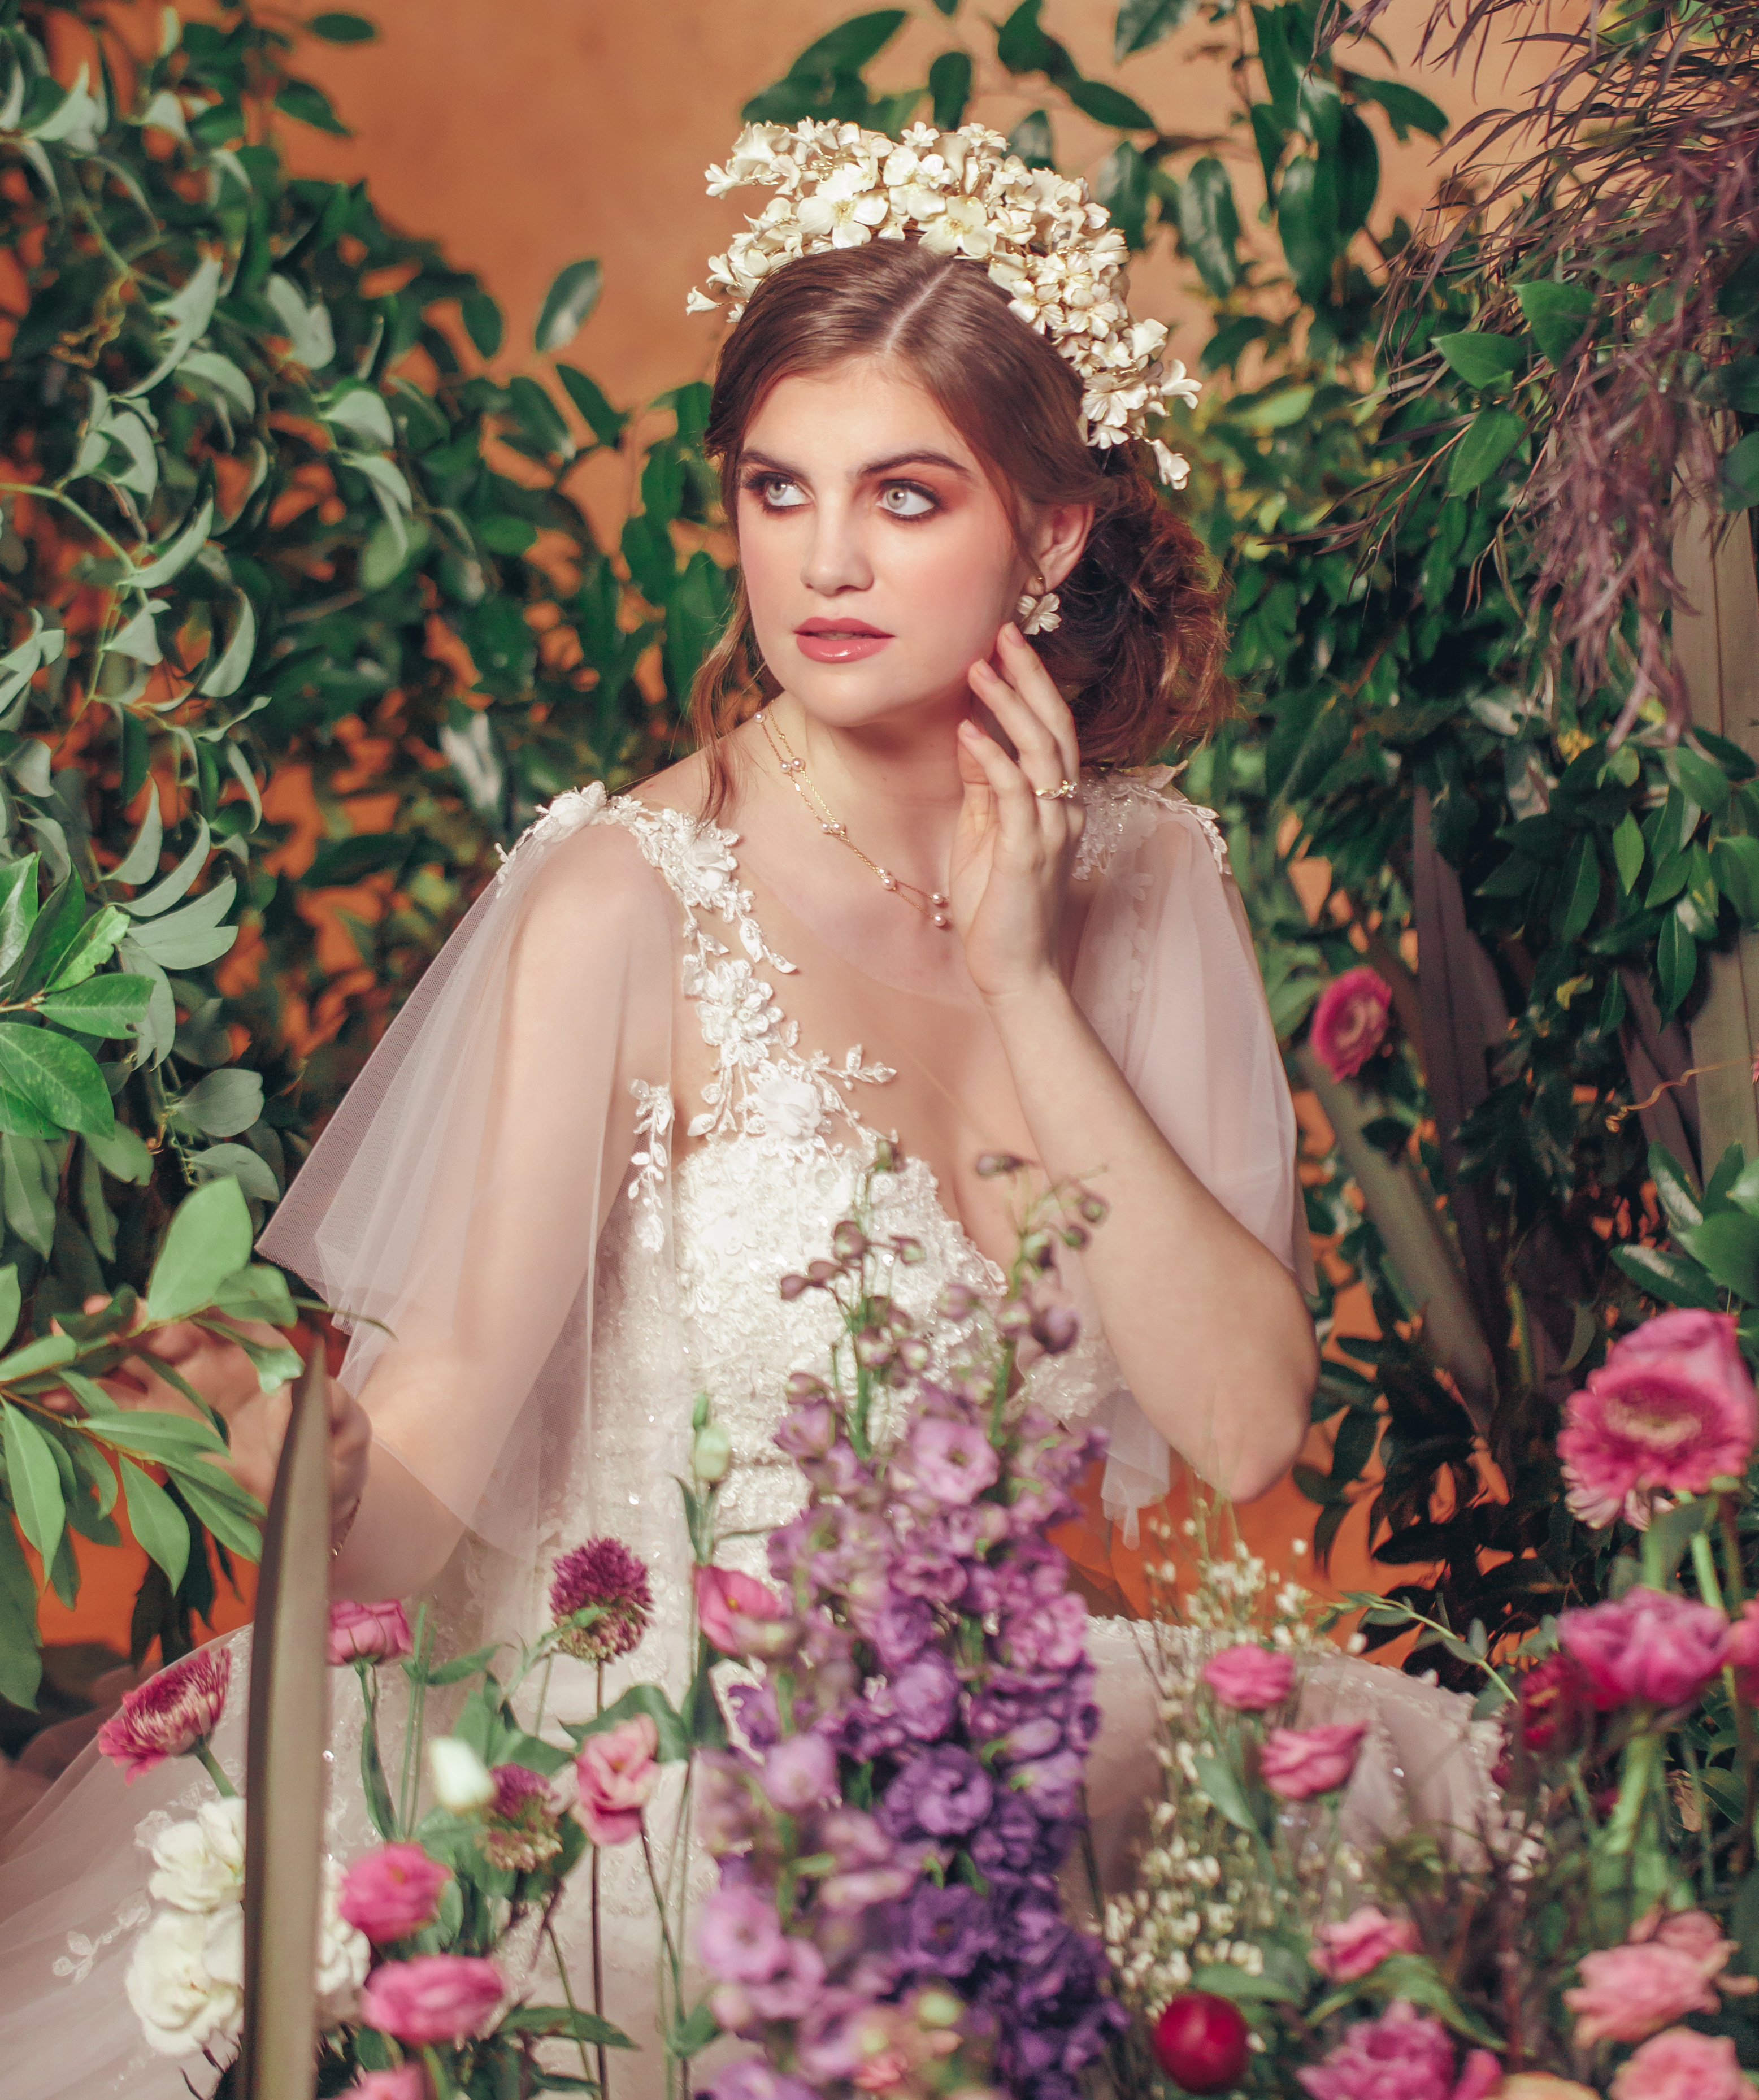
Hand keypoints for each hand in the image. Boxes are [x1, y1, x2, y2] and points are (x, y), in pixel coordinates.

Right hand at [46, 1296, 370, 1540]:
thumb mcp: (346, 1433)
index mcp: (264, 1350)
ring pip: (134, 1365)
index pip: (228, 1312)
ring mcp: (184, 1395)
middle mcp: (217, 1362)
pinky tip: (58, 1398)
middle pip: (168, 1331)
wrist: (315, 1501)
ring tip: (62, 1358)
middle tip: (98, 1320)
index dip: (196, 1299)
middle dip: (134, 1322)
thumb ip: (335, 1411)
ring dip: (97, 1358)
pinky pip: (120, 1411)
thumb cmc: (335, 1456)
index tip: (171, 1299)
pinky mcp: (161, 1431)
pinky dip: (87, 1402)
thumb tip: (317, 1390)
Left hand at [952, 621, 1084, 1004]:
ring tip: (979, 668)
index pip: (1053, 730)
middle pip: (1056, 727)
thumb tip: (972, 730)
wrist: (1015, 971)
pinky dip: (992, 758)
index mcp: (1058, 803)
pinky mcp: (1027, 854)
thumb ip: (985, 784)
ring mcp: (1052, 831)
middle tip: (1002, 632)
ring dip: (1009, 706)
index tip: (1004, 643)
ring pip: (1040, 752)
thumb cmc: (997, 906)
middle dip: (1030, 676)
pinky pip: (1015, 794)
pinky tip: (969, 730)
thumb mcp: (986, 832)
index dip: (1034, 684)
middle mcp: (1065, 810)